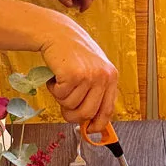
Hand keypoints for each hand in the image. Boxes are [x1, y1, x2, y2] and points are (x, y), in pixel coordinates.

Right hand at [41, 15, 117, 130]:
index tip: (89, 131)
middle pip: (87, 114)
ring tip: (62, 81)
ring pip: (71, 106)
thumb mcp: (92, 71)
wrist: (59, 34)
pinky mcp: (74, 74)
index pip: (108, 110)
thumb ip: (95, 94)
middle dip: (72, 115)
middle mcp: (104, 77)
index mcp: (111, 77)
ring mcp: (90, 75)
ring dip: (61, 98)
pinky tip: (57, 75)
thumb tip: (91, 123)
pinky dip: (54, 89)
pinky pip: (60, 96)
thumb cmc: (73, 54)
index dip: (97, 124)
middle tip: (64, 104)